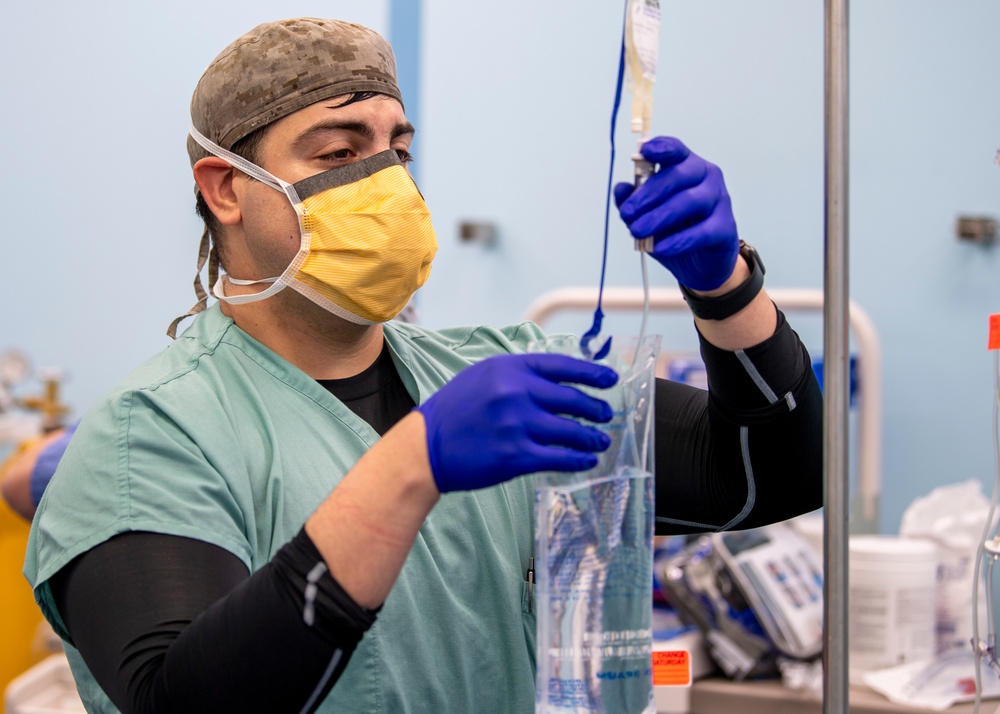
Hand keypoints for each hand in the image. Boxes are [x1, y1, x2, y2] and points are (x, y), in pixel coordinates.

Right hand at [416, 353, 617, 492]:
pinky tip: (587, 460)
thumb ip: (517, 375)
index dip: (591, 373)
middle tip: (606, 414)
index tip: (610, 378)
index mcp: (508, 369)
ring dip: (591, 437)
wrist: (424, 448)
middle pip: (572, 399)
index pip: (562, 366)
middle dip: (595, 408)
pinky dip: (578, 460)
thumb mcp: (482, 377)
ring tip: (601, 440)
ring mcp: (517, 425)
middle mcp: (515, 393)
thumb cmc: (453, 412)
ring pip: (570, 431)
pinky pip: (559, 457)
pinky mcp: (516, 457)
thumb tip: (557, 380)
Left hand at [614, 137, 739, 291]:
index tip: (644, 151)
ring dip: (658, 217)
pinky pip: (702, 231)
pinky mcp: (725, 228)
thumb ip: (632, 201)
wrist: (701, 263)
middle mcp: (707, 177)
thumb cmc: (675, 231)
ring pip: (689, 201)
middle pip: (678, 175)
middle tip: (626, 213)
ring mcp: (720, 201)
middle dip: (648, 194)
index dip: (661, 148)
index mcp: (687, 167)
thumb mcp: (647, 215)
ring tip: (636, 231)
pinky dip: (679, 240)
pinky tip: (660, 248)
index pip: (676, 150)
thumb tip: (620, 189)